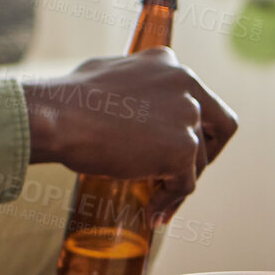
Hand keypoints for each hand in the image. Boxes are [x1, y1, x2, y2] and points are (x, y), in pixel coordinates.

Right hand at [23, 48, 238, 222]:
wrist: (57, 116)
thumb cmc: (69, 99)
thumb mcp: (109, 74)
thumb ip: (137, 85)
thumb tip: (139, 103)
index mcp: (169, 63)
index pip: (203, 99)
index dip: (197, 128)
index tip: (182, 148)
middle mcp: (186, 84)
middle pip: (217, 128)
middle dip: (203, 156)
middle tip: (179, 176)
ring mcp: (187, 116)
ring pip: (199, 162)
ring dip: (178, 182)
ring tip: (154, 200)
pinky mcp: (182, 148)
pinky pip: (184, 185)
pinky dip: (169, 201)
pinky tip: (151, 211)